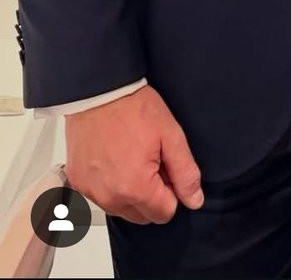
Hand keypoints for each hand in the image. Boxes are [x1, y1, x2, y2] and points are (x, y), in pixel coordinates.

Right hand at [64, 84, 203, 223]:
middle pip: (142, 216)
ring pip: (121, 209)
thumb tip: (194, 200)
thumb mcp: (170, 135)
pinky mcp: (78, 183)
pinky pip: (101, 197)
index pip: (164, 213)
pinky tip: (114, 159)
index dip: (172, 191)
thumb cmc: (134, 108)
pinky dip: (110, 185)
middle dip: (152, 195)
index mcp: (135, 188)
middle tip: (151, 161)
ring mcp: (90, 191)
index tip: (167, 168)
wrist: (99, 92)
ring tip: (132, 158)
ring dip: (130, 193)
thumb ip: (185, 172)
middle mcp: (109, 197)